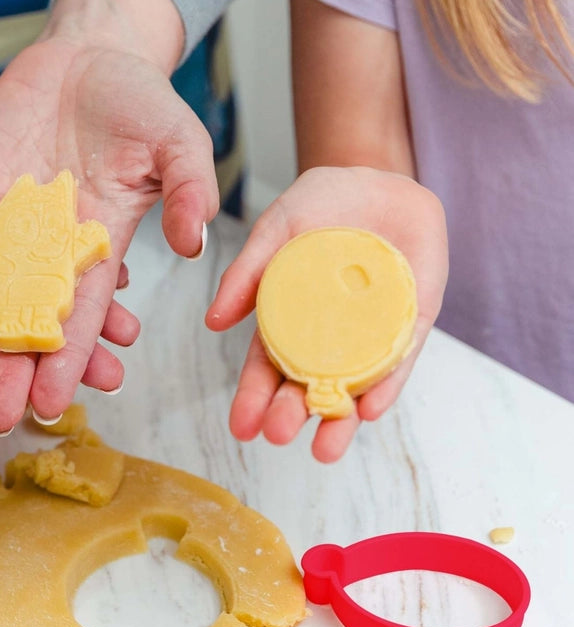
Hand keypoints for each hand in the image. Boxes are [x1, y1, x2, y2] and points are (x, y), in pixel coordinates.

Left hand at [0, 36, 217, 433]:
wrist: (86, 57)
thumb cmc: (139, 101)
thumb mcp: (178, 142)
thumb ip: (187, 190)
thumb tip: (193, 245)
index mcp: (98, 248)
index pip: (81, 317)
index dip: (67, 362)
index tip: (53, 405)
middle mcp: (48, 249)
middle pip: (28, 321)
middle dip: (13, 372)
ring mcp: (5, 224)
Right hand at [206, 167, 447, 461]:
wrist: (381, 177)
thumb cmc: (323, 202)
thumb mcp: (276, 229)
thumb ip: (246, 271)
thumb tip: (214, 322)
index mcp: (289, 320)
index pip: (268, 367)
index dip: (254, 398)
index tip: (241, 427)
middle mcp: (329, 336)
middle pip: (307, 385)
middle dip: (291, 414)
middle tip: (278, 434)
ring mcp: (371, 332)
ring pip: (354, 385)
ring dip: (339, 420)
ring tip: (325, 449)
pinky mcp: (411, 321)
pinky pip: (400, 360)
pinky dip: (386, 386)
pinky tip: (370, 410)